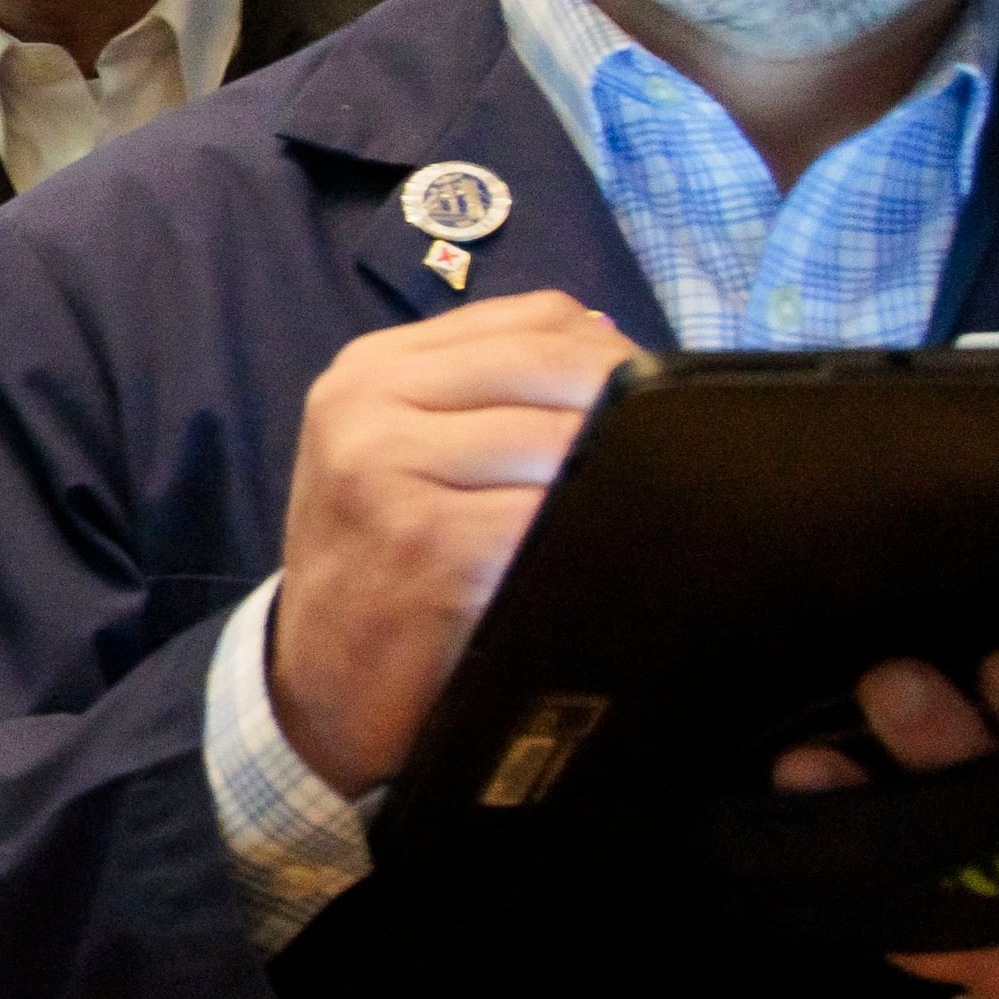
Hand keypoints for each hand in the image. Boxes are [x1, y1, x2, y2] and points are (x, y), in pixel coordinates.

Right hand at [269, 293, 636, 794]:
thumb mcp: (404, 454)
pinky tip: (608, 557)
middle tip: (681, 456)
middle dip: (632, 408)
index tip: (661, 399)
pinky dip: (592, 536)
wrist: (316, 680)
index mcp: (372, 369)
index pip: (535, 317)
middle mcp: (367, 405)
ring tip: (650, 508)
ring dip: (620, 474)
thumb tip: (624, 357)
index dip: (618, 351)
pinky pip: (546, 518)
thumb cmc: (380, 565)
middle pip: (554, 368)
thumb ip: (490, 396)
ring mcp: (386, 471)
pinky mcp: (425, 546)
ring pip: (559, 439)